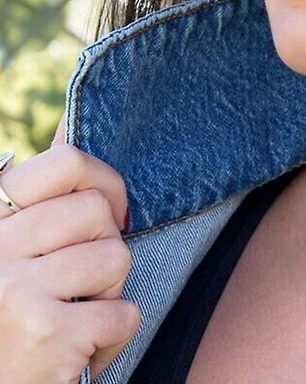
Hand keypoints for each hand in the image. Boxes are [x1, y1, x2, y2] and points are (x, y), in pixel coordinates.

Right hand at [0, 129, 140, 382]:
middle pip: (99, 212)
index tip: (107, 214)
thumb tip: (71, 124)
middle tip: (77, 286)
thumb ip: (41, 196)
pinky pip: (124, 313)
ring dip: (107, 296)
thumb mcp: (11, 248)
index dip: (105, 182)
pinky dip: (110, 338)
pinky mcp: (46, 334)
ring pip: (116, 259)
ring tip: (70, 320)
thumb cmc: (9, 318)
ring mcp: (15, 291)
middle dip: (104, 249)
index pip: (67, 162)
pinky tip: (73, 353)